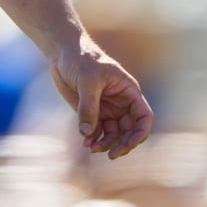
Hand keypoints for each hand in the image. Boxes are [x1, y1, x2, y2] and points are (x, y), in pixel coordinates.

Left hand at [49, 42, 153, 159]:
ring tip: (91, 148)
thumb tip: (86, 134)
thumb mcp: (87, 80)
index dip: (140, 133)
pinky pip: (97, 131)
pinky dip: (93, 139)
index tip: (130, 143)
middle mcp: (121, 103)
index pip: (144, 117)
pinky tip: (86, 142)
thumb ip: (88, 107)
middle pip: (129, 130)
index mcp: (129, 92)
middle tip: (110, 154)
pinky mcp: (92, 112)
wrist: (62, 52)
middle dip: (122, 144)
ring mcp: (107, 108)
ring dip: (106, 144)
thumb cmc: (81, 59)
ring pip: (113, 134)